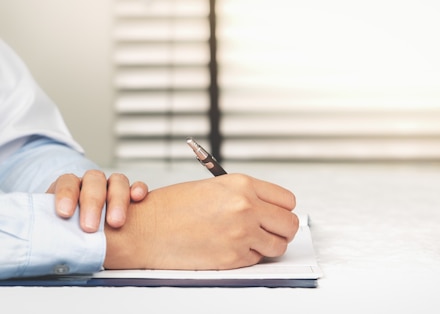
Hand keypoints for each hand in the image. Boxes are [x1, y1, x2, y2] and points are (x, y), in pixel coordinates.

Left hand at [47, 170, 148, 231]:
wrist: (85, 233)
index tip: (64, 214)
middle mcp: (91, 184)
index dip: (65, 195)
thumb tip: (43, 247)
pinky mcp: (130, 195)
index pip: (67, 182)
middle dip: (92, 203)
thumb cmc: (70, 231)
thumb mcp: (58, 229)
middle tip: (90, 227)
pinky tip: (138, 198)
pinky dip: (138, 189)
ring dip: (117, 200)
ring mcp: (112, 187)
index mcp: (69, 187)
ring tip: (116, 222)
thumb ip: (55, 230)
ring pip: (117, 181)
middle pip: (94, 181)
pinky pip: (137, 186)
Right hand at [103, 174, 298, 270]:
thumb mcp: (214, 187)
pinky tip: (229, 247)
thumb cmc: (173, 207)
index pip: (287, 200)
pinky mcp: (232, 258)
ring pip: (278, 246)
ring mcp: (241, 234)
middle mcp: (245, 207)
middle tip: (271, 231)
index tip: (277, 214)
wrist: (145, 229)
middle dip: (282, 229)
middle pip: (290, 224)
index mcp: (242, 184)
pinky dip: (247, 257)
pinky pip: (256, 260)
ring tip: (249, 240)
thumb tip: (268, 208)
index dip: (283, 209)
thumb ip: (245, 195)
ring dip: (268, 245)